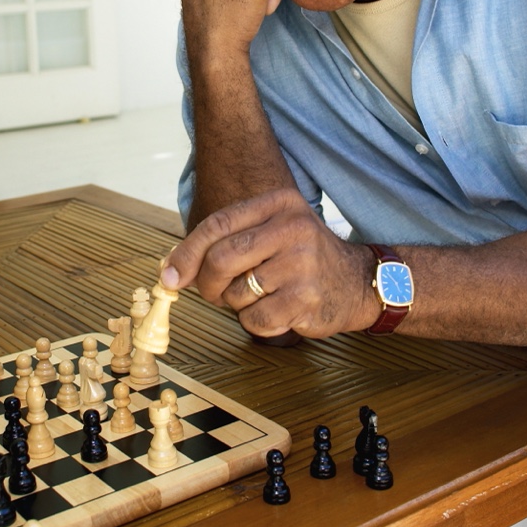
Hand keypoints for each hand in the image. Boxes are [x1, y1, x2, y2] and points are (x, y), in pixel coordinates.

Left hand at [160, 188, 377, 338]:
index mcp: (280, 204)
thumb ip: (226, 241)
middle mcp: (293, 228)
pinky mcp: (306, 299)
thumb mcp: (272, 231)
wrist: (357, 282)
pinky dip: (256, 323)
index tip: (169, 275)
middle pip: (221, 259)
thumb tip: (171, 270)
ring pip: (236, 293)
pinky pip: (254, 320)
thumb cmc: (302, 258)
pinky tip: (278, 311)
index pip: (218, 224)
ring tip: (264, 295)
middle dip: (208, 284)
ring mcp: (302, 265)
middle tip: (215, 293)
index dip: (186, 253)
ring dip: (239, 304)